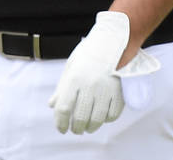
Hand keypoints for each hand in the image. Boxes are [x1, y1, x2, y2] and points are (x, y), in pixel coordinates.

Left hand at [48, 11, 157, 134]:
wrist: (113, 41)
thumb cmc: (88, 54)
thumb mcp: (70, 67)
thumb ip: (61, 88)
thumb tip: (52, 105)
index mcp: (73, 78)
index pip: (63, 108)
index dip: (60, 122)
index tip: (61, 129)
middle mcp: (89, 86)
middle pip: (80, 117)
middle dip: (75, 128)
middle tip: (74, 130)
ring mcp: (106, 90)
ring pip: (97, 119)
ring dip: (90, 127)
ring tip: (86, 128)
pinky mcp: (120, 93)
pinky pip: (112, 115)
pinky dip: (106, 120)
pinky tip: (101, 119)